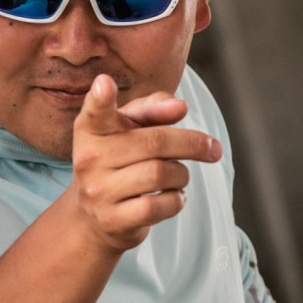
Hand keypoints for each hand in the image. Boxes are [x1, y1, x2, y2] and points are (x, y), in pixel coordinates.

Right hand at [69, 74, 222, 251]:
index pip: (95, 111)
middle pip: (155, 142)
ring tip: (178, 175)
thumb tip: (179, 106)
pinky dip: (177, 200)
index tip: (105, 83)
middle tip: (212, 148)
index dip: (100, 97)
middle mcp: (89, 158)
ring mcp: (98, 191)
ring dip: (182, 174)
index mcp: (91, 129)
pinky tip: (173, 197)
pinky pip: (159, 205)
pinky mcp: (112, 219)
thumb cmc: (120, 162)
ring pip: (160, 174)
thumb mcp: (130, 129)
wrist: (94, 217)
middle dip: (192, 143)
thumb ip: (153, 109)